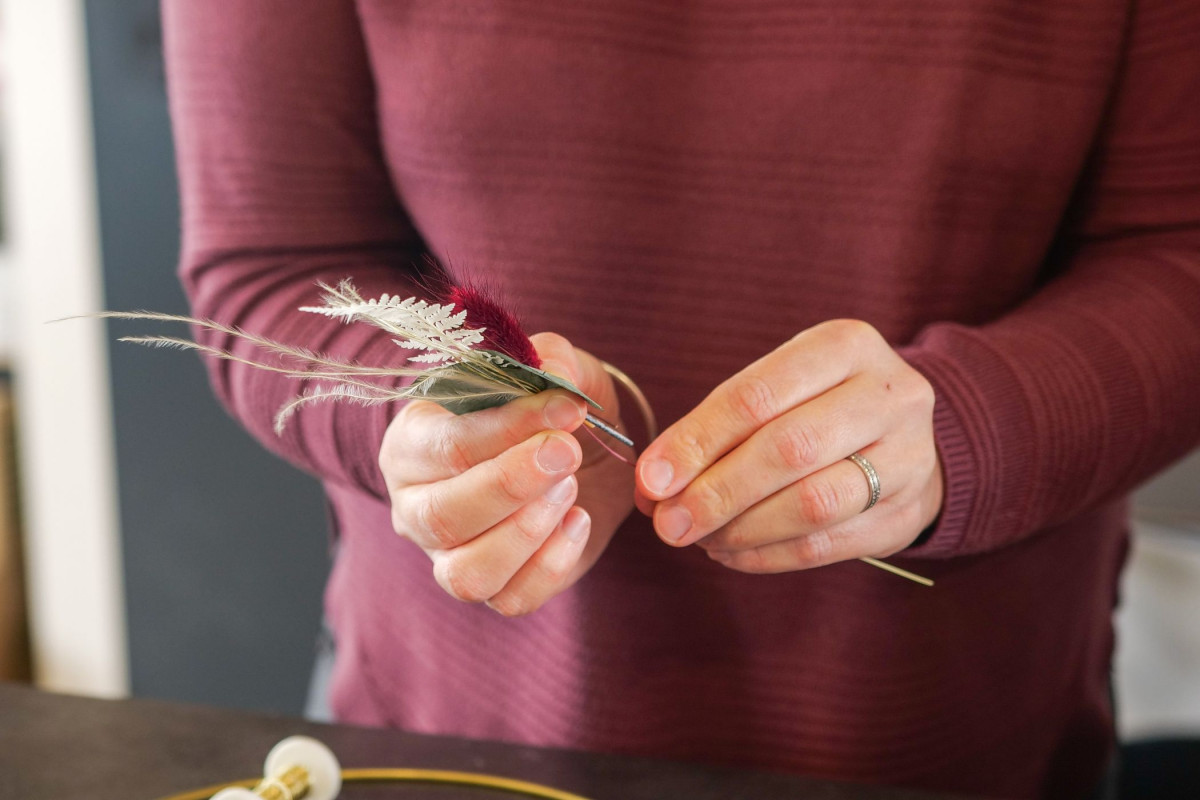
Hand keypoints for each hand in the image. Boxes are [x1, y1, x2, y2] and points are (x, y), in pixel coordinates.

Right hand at [379, 333, 634, 614]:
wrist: (581, 451)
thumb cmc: (547, 407)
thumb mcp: (554, 367)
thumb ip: (550, 359)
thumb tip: (553, 373)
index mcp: (412, 444)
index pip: (447, 446)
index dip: (509, 428)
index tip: (568, 409)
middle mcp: (415, 506)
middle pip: (444, 516)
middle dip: (513, 484)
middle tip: (568, 452)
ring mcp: (448, 556)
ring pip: (468, 573)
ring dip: (527, 532)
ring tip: (570, 487)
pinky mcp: (493, 588)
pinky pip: (512, 598)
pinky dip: (552, 564)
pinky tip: (578, 521)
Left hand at [634, 320, 942, 572]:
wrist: (904, 435)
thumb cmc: (818, 404)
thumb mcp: (777, 388)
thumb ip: (715, 428)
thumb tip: (652, 485)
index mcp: (844, 345)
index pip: (757, 395)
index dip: (697, 441)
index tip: (652, 480)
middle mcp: (889, 395)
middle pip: (790, 449)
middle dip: (717, 492)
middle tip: (668, 523)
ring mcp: (909, 456)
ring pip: (813, 503)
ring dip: (741, 529)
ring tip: (699, 538)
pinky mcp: (907, 513)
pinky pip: (827, 545)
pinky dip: (767, 554)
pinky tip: (730, 552)